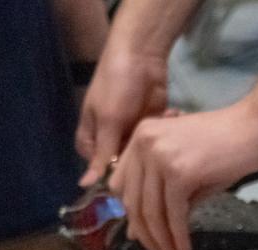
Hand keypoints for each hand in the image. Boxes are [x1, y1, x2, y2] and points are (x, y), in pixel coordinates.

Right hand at [76, 49, 168, 185]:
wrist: (141, 56)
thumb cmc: (116, 86)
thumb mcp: (108, 121)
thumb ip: (102, 154)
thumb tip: (85, 185)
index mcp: (91, 138)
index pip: (98, 170)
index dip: (115, 179)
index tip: (134, 182)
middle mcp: (109, 139)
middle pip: (122, 167)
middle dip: (139, 165)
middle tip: (155, 164)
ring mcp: (130, 134)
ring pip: (141, 157)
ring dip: (153, 150)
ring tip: (166, 143)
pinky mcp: (150, 127)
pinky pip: (155, 143)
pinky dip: (163, 137)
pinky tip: (172, 122)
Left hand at [107, 102, 257, 249]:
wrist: (256, 128)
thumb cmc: (228, 147)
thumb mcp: (186, 168)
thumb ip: (162, 195)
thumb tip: (139, 231)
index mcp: (141, 137)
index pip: (120, 184)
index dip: (131, 215)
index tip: (145, 236)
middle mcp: (144, 143)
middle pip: (132, 201)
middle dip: (146, 235)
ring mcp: (160, 156)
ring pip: (151, 211)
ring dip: (161, 241)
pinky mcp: (180, 172)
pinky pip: (173, 214)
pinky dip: (178, 237)